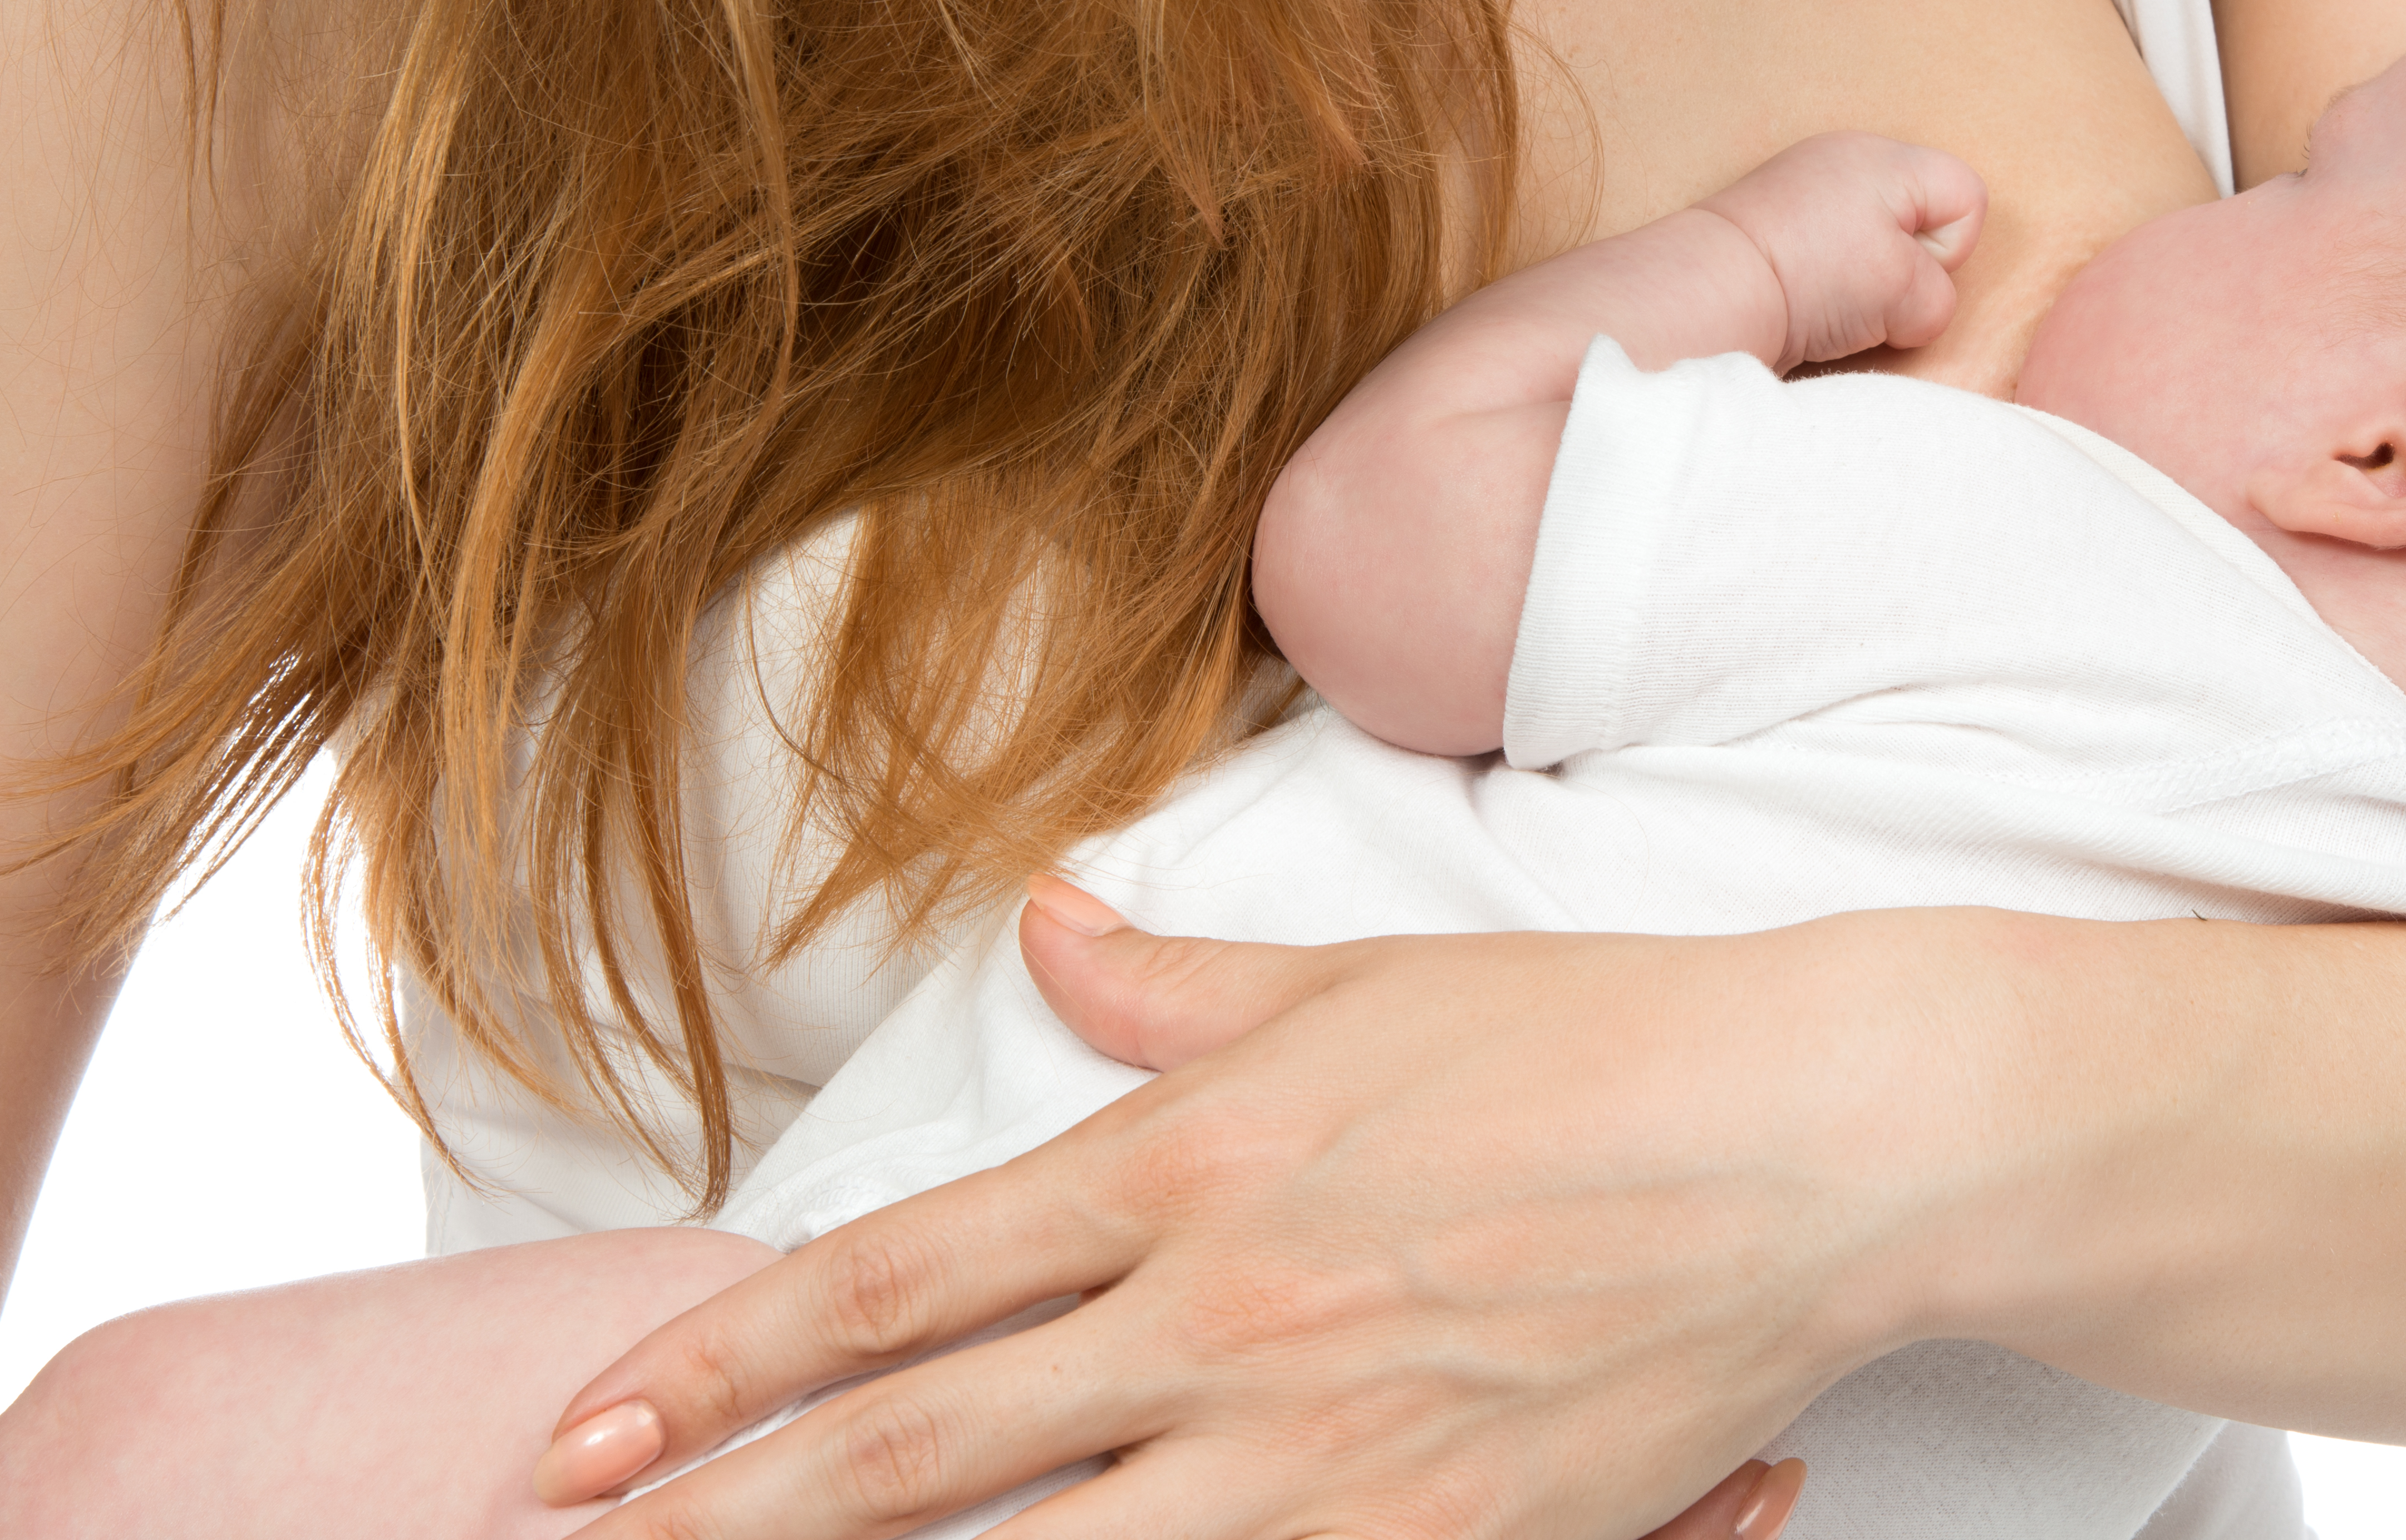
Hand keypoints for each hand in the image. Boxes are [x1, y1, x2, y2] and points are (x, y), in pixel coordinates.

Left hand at [528, 896, 2006, 1538]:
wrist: (1811, 1139)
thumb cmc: (1594, 1043)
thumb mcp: (1363, 985)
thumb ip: (1175, 981)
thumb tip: (1044, 924)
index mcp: (1192, 1170)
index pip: (897, 1287)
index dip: (723, 1366)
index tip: (594, 1429)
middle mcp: (1225, 1323)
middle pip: (919, 1456)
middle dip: (728, 1515)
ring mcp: (1326, 1459)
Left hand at [1695, 135, 1984, 368]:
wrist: (1709, 292)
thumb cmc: (1812, 278)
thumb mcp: (1911, 296)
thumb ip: (1938, 297)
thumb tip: (1907, 308)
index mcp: (1885, 157)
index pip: (1968, 197)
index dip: (1950, 250)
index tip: (1903, 271)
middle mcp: (1843, 161)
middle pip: (1919, 221)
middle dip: (1905, 267)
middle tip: (1863, 288)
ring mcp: (1802, 192)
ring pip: (1873, 246)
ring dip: (1862, 284)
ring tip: (1826, 301)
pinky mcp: (1772, 229)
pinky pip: (1827, 260)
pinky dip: (1821, 288)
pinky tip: (1798, 303)